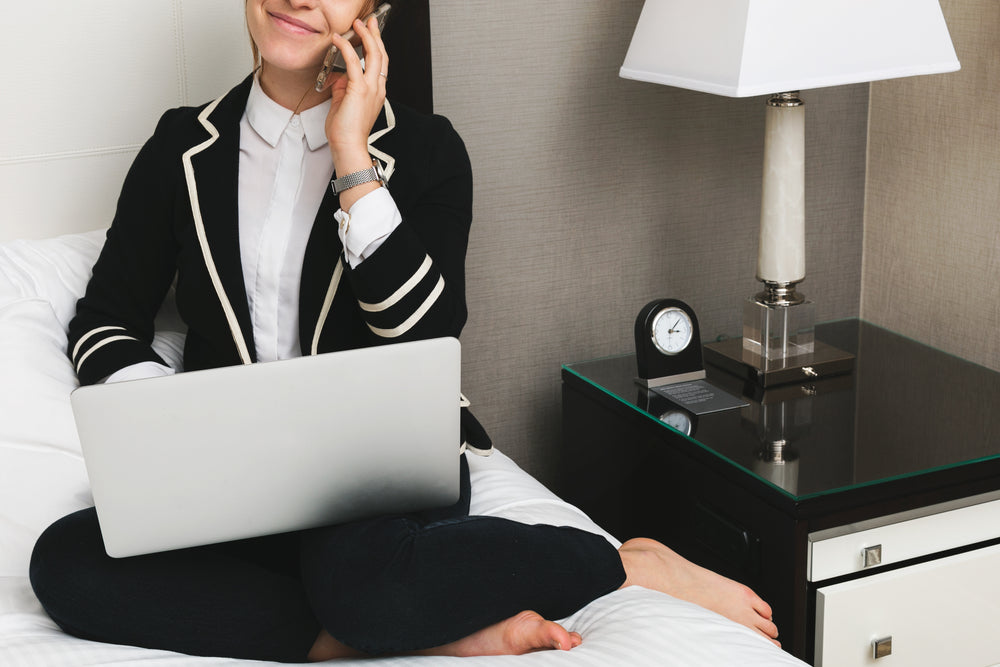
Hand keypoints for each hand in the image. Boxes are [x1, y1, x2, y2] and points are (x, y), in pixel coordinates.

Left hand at [322, 15, 388, 172]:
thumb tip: (338, 76)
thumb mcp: (345, 103)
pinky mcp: (359, 90)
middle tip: (369, 22)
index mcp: (377, 92)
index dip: (377, 46)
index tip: (371, 33)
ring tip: (358, 24)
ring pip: (374, 55)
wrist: (348, 145)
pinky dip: (347, 48)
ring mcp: (371, 89)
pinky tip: (339, 40)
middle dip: (376, 35)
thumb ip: (344, 87)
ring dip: (366, 36)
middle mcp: (378, 88)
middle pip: (382, 55)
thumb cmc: (346, 130)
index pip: (380, 64)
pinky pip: (355, 63)